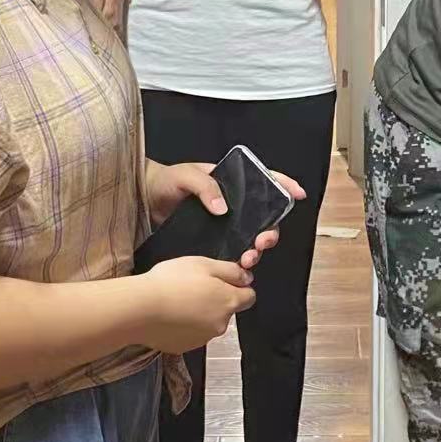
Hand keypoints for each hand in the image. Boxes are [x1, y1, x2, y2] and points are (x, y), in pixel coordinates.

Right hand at [142, 257, 256, 352]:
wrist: (140, 309)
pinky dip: (183, 326)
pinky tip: (168, 315)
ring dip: (198, 314)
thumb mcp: (204, 264)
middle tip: (192, 287)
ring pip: (207, 323)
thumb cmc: (171, 282)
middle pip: (226, 311)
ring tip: (176, 300)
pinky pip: (189, 334)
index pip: (249, 297)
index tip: (221, 281)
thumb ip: (230, 271)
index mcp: (228, 302)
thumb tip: (246, 278)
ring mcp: (202, 339)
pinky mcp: (183, 347)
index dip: (237, 287)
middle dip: (214, 300)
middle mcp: (221, 324)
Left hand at [146, 161, 306, 269]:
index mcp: (230, 183)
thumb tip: (223, 208)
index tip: (297, 194)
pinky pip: (233, 250)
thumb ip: (205, 187)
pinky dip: (239, 260)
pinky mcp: (213, 240)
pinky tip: (238, 266)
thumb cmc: (164, 181)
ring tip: (248, 258)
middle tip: (262, 242)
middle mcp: (232, 204)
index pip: (264, 181)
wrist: (143, 200)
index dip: (284, 185)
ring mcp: (224, 224)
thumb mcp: (185, 175)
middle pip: (264, 218)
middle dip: (270, 232)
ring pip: (251, 237)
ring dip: (256, 249)